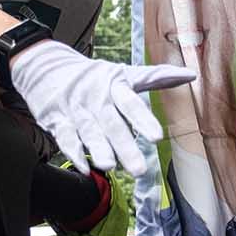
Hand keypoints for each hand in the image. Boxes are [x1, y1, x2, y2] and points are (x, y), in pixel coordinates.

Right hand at [7, 41, 192, 176]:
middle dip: (124, 146)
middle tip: (139, 169)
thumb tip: (191, 75)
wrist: (44, 66)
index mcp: (115, 85)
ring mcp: (76, 110)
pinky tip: (84, 168)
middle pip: (111, 123)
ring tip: (109, 166)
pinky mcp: (57, 120)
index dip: (143, 120)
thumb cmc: (93, 75)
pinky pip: (65, 138)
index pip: (131, 104)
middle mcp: (96, 98)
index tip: (156, 138)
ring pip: (88, 132)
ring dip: (98, 149)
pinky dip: (74, 153)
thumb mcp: (123, 73)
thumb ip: (156, 77)